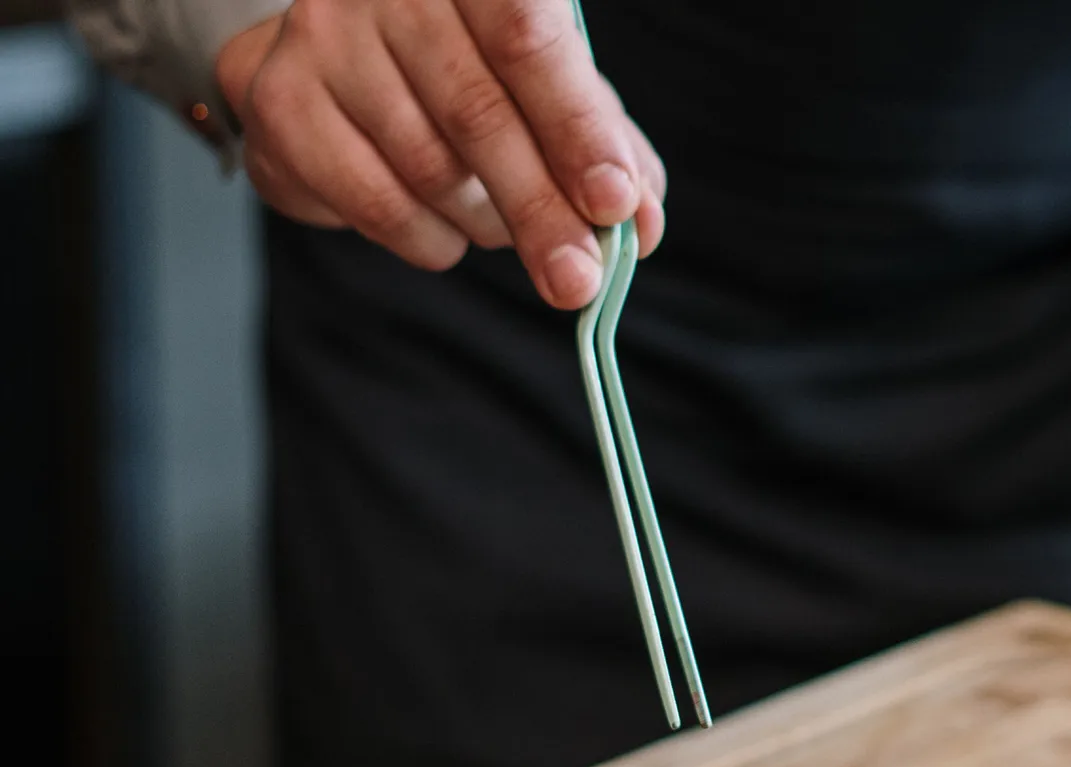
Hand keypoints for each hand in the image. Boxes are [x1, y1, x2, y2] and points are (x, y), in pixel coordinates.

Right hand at [215, 0, 666, 308]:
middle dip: (541, 211)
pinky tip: (445, 228)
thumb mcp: (551, 92)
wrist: (343, 62)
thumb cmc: (472, 71)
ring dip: (486, 222)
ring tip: (501, 222)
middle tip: (578, 280)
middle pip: (478, 113)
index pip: (528, 37)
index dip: (577, 126)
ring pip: (429, 166)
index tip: (615, 204)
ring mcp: (327, 34)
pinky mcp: (284, 98)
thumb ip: (606, 148)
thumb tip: (639, 225)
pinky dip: (430, 238)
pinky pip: (377, 201)